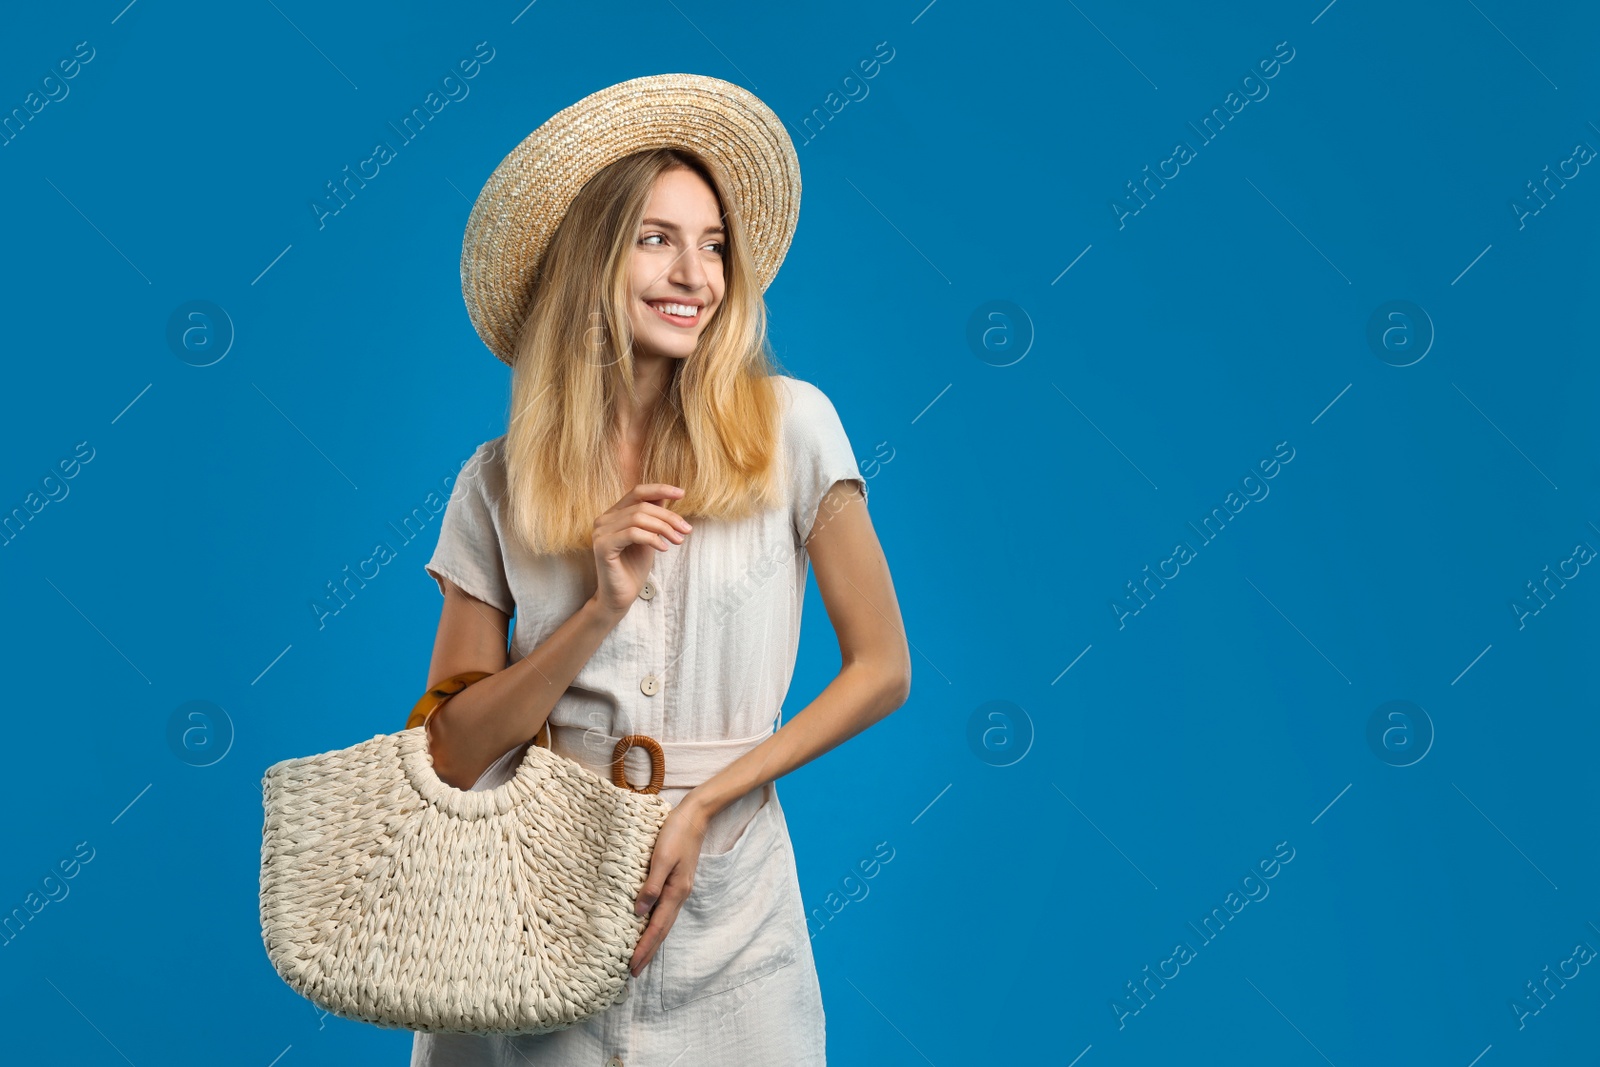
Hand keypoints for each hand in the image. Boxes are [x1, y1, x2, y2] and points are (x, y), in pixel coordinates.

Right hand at [591, 483, 691, 616]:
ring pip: (638, 518)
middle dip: (669, 517)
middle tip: (686, 530)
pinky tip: (664, 548)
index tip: (682, 493)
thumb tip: (667, 495)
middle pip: (642, 506)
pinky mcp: (602, 546)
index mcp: (613, 514)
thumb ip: (653, 517)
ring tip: (678, 541)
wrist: (620, 597)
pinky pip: (633, 533)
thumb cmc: (634, 568)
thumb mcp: (649, 537)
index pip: (637, 492)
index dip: (660, 489)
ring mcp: (601, 532)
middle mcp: (604, 520)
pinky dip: (652, 539)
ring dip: (664, 528)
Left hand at [629, 800, 710, 976]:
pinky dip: (656, 926)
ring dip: (652, 942)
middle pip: (662, 931)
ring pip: (664, 923)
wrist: (694, 816)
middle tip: (634, 972)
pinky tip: (649, 927)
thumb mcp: (661, 858)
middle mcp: (679, 895)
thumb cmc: (675, 834)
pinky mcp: (676, 883)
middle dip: (648, 952)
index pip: (656, 928)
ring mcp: (679, 890)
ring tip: (640, 957)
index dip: (644, 948)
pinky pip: (665, 912)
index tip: (632, 967)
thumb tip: (639, 913)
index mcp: (675, 892)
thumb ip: (651, 885)